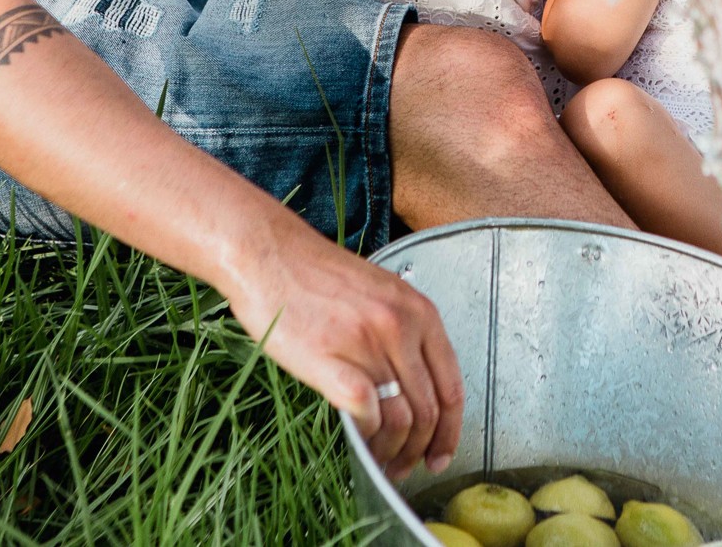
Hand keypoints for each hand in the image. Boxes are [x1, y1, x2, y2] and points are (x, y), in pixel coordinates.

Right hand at [222, 219, 464, 480]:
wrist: (269, 254)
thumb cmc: (317, 276)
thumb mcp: (380, 294)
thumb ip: (403, 336)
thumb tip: (411, 393)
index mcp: (419, 311)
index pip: (452, 386)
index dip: (450, 430)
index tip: (440, 454)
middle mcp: (401, 326)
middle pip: (429, 410)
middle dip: (420, 450)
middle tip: (405, 467)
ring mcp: (368, 343)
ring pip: (402, 419)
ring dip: (394, 452)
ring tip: (381, 462)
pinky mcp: (332, 359)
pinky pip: (367, 412)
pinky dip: (368, 436)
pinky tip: (359, 439)